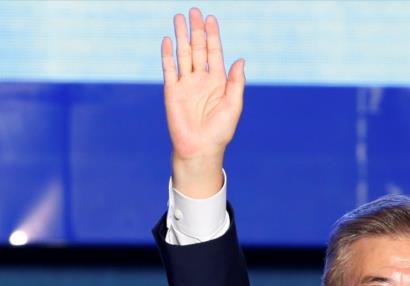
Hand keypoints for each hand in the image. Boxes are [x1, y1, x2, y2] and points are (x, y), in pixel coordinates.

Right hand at [162, 7, 244, 197]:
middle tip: (194, 10)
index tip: (211, 18)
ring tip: (179, 18)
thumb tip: (240, 59)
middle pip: (198, 48)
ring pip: (183, 54)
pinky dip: (168, 54)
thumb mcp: (234, 106)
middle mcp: (201, 79)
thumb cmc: (220, 131)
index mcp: (218, 82)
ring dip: (181, 36)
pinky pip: (169, 69)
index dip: (213, 35)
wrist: (200, 148)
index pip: (214, 52)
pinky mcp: (172, 91)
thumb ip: (236, 83)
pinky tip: (169, 39)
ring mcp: (186, 84)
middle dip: (196, 30)